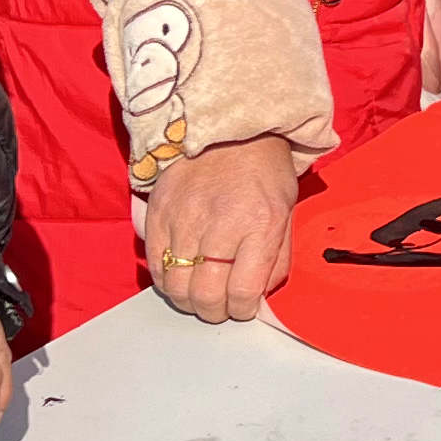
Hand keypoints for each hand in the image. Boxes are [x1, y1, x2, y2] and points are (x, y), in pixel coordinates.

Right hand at [141, 133, 301, 323]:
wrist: (228, 128)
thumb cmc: (263, 173)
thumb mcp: (286, 213)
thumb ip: (275, 260)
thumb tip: (257, 299)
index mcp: (260, 224)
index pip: (243, 292)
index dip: (242, 310)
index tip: (243, 308)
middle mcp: (220, 224)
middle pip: (205, 295)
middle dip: (214, 312)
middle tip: (220, 306)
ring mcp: (184, 219)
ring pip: (176, 286)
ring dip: (189, 300)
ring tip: (199, 294)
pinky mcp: (158, 213)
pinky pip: (155, 265)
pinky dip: (167, 280)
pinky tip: (181, 275)